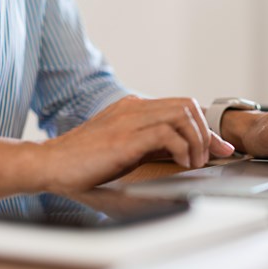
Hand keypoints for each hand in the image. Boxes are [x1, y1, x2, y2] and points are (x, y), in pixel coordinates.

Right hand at [39, 96, 234, 193]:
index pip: (181, 106)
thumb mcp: (124, 148)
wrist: (47, 164)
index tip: (220, 148)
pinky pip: (167, 134)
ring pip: (182, 114)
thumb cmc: (83, 161)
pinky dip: (183, 148)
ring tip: (195, 162)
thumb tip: (183, 153)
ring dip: (197, 140)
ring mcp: (129, 120)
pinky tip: (182, 163)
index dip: (205, 127)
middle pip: (187, 105)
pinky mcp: (125, 138)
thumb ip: (151, 144)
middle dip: (205, 132)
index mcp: (133, 108)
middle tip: (206, 157)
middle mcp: (134, 108)